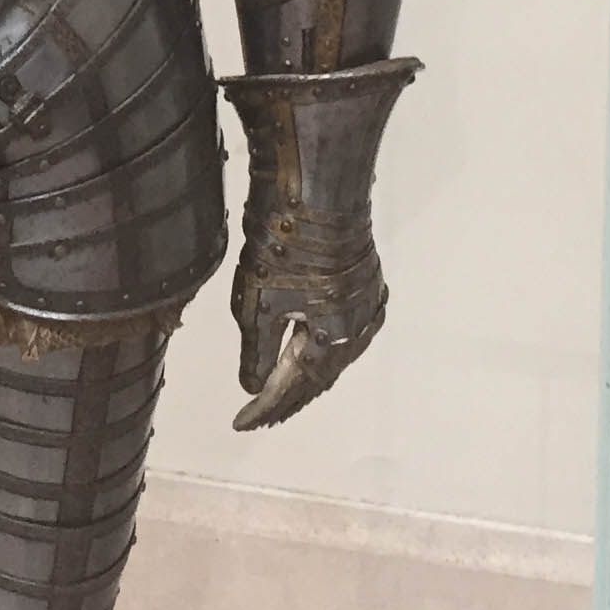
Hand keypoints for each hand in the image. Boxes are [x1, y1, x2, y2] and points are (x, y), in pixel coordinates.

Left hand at [230, 207, 386, 430]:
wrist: (319, 188)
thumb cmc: (285, 242)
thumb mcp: (258, 303)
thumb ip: (257, 351)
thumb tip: (252, 386)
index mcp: (333, 339)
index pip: (294, 388)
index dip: (265, 408)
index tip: (241, 422)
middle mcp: (359, 329)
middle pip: (320, 378)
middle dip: (288, 399)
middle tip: (260, 415)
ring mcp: (367, 306)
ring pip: (336, 356)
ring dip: (308, 377)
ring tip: (282, 394)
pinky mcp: (367, 285)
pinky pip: (346, 333)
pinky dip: (323, 350)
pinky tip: (312, 353)